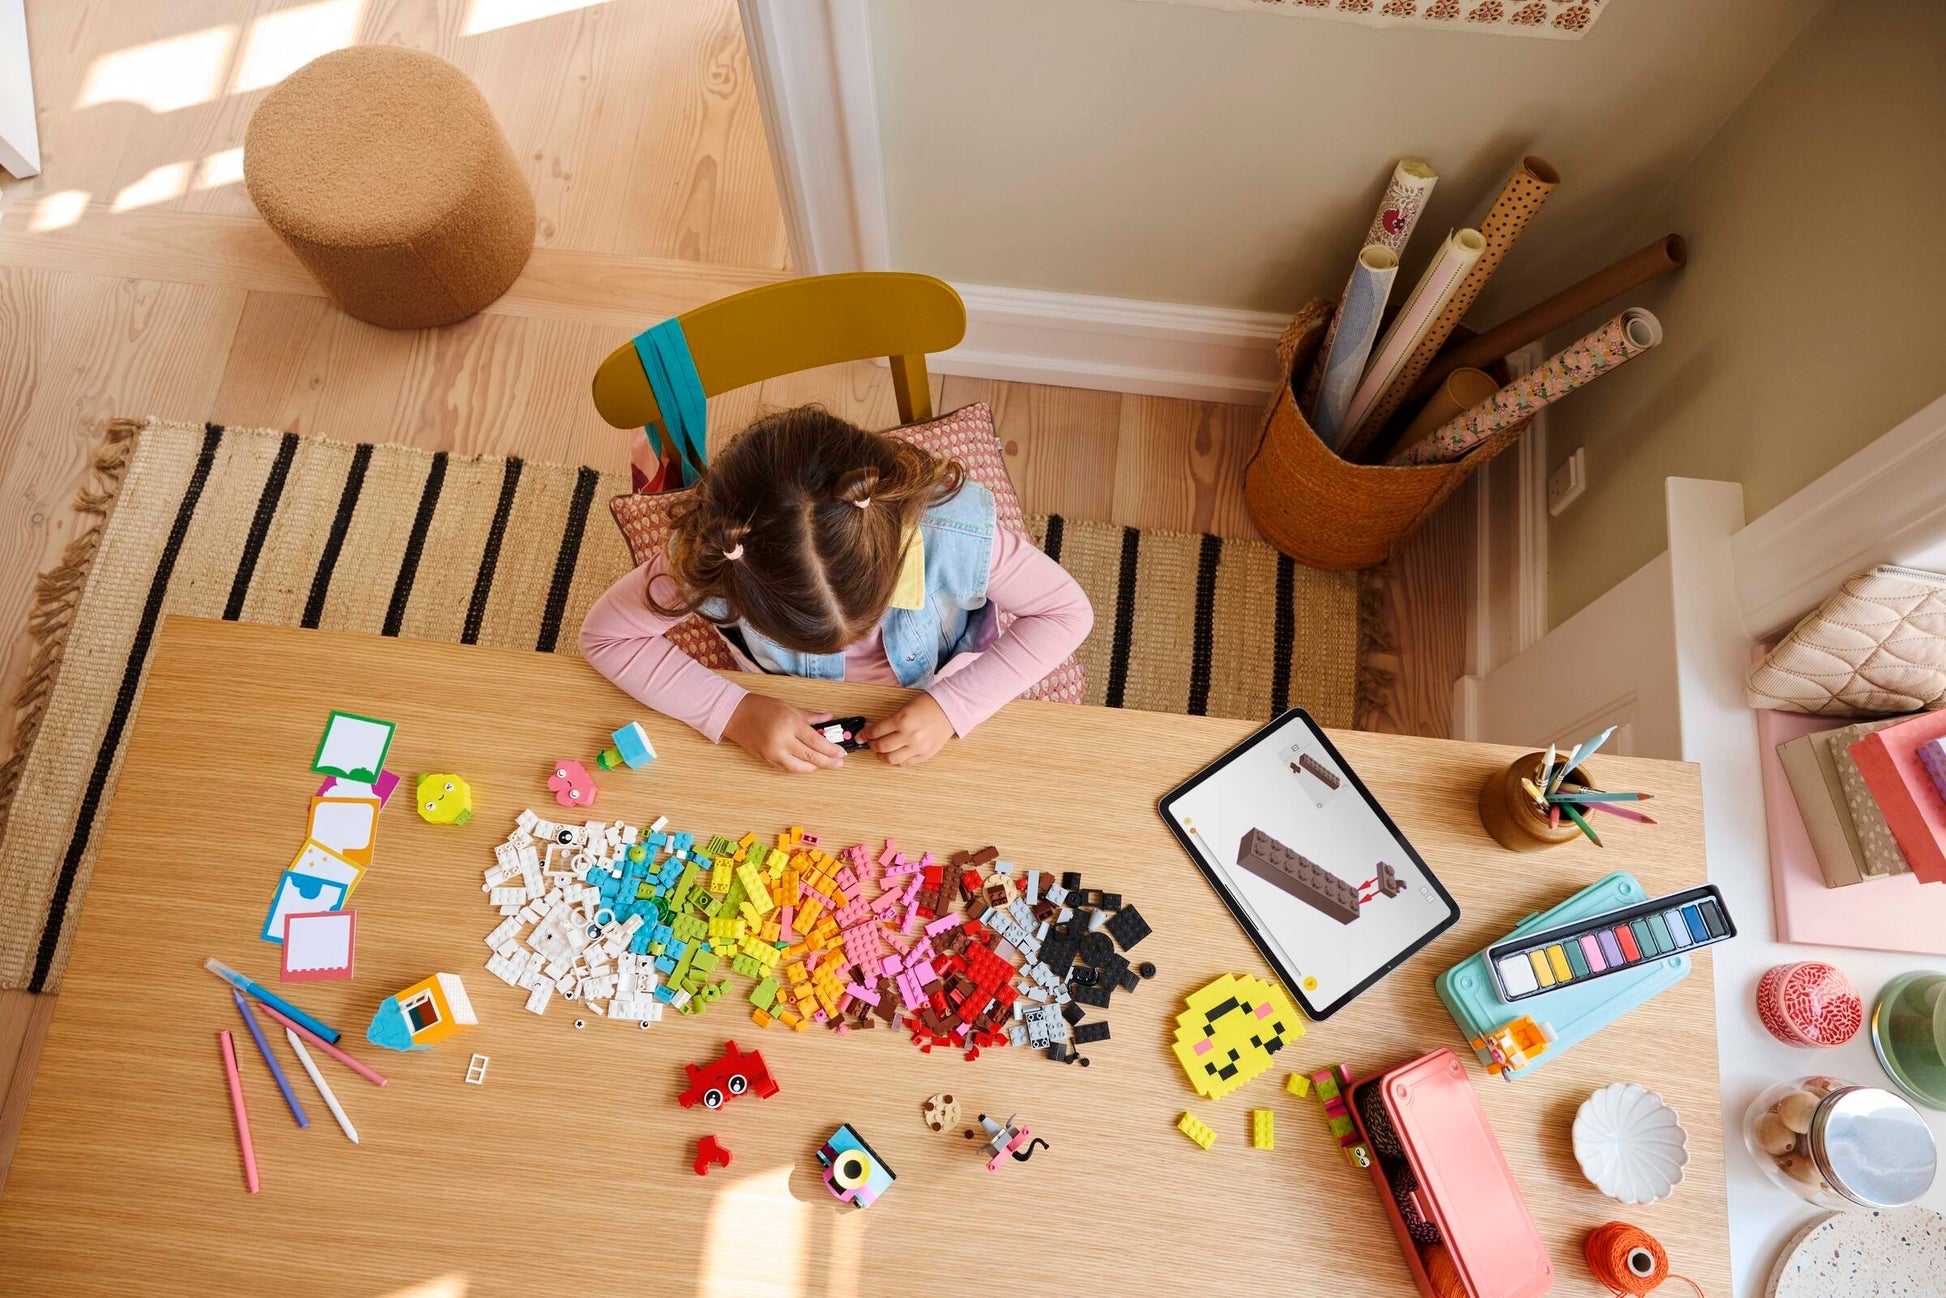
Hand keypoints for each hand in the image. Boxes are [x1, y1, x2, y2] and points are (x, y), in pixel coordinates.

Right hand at [722, 695, 845, 772]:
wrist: (737, 715)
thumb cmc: (762, 708)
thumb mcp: (789, 707)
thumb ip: (811, 716)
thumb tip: (829, 717)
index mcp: (790, 724)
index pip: (816, 742)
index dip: (831, 750)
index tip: (842, 752)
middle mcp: (782, 740)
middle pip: (811, 757)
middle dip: (828, 762)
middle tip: (839, 762)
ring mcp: (774, 752)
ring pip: (800, 767)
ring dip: (815, 767)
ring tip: (826, 764)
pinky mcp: (767, 760)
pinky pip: (787, 768)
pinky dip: (800, 767)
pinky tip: (808, 764)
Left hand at [859, 694, 955, 766]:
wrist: (949, 709)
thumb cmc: (927, 705)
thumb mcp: (904, 708)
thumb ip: (889, 721)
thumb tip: (873, 731)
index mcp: (902, 719)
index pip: (876, 731)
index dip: (865, 735)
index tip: (861, 736)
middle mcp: (909, 735)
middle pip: (881, 747)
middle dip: (872, 745)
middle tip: (870, 743)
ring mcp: (918, 747)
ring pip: (891, 759)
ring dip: (881, 756)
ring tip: (880, 752)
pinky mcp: (925, 754)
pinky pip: (905, 763)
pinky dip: (896, 761)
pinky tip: (893, 756)